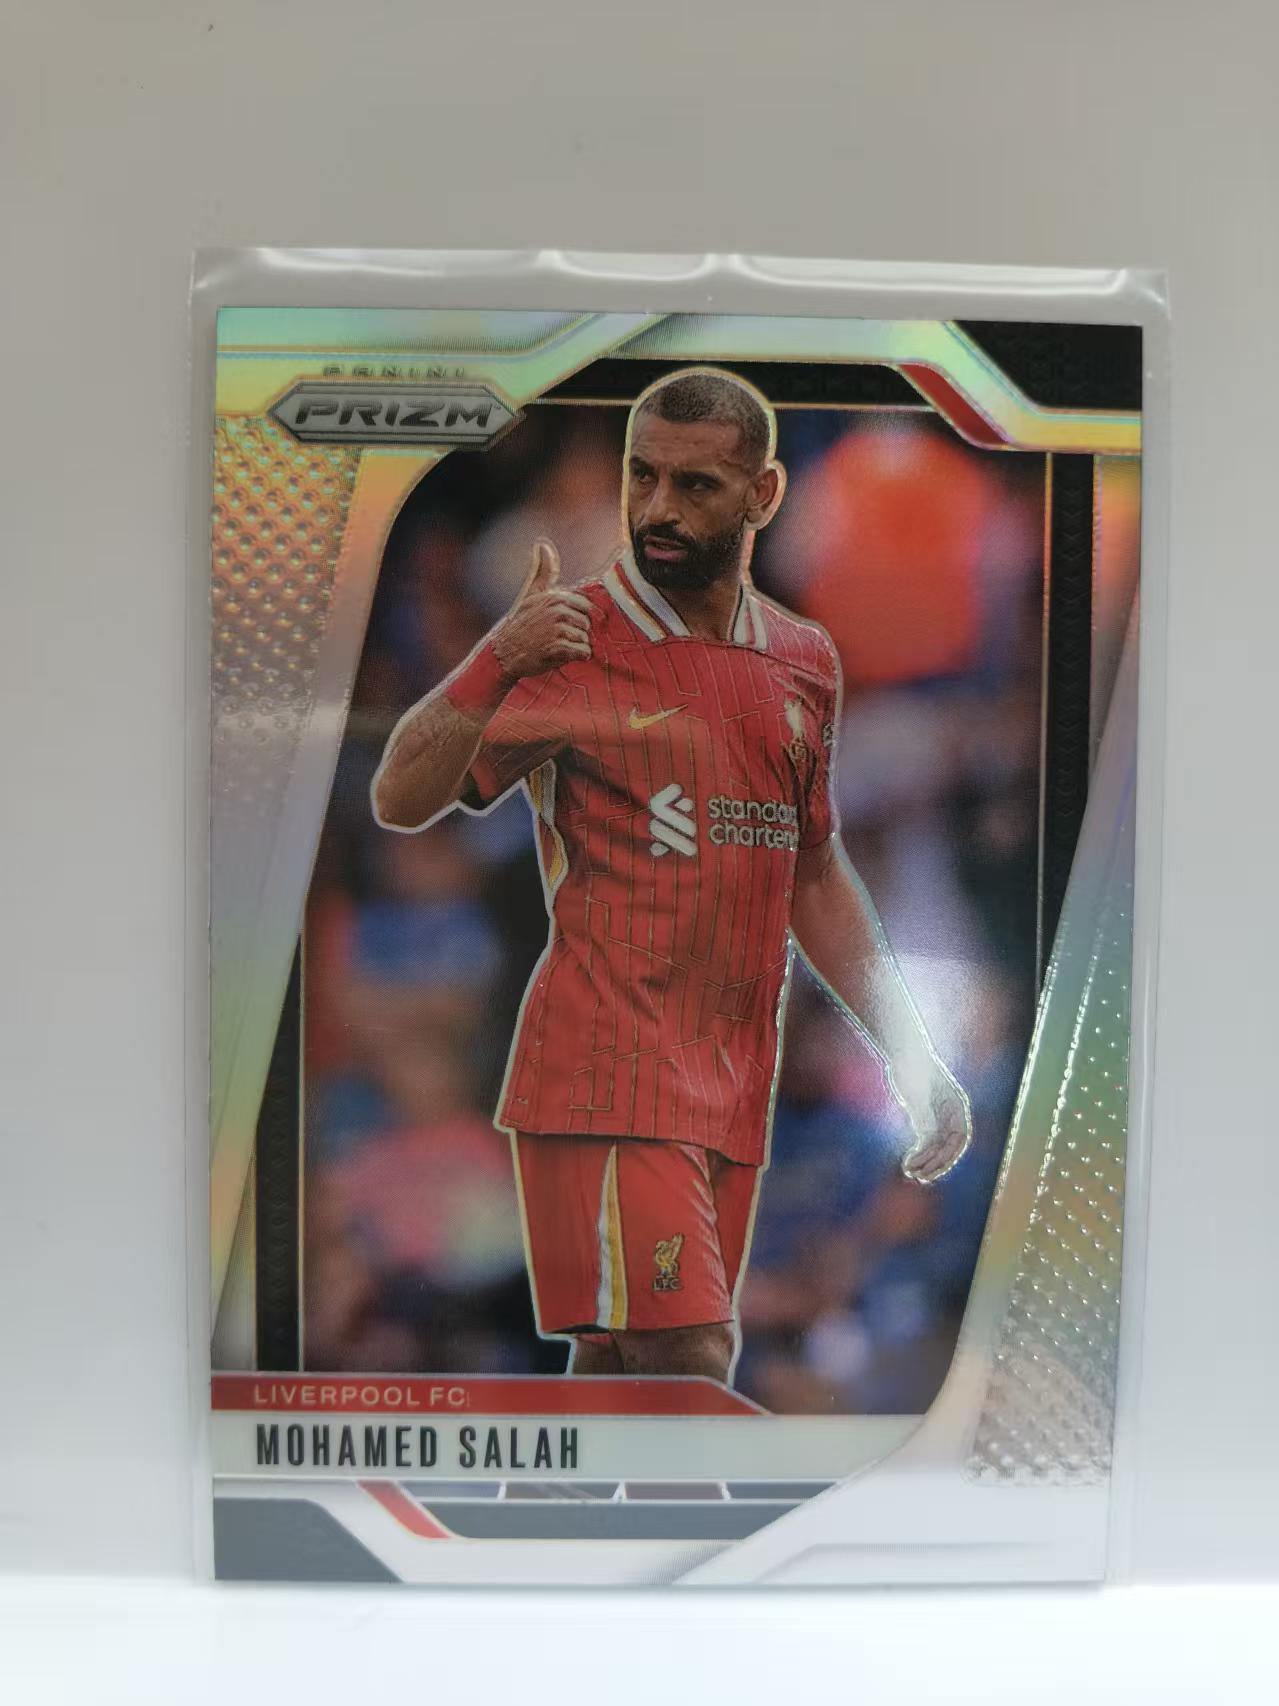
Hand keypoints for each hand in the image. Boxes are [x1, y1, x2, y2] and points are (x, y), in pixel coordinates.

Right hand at [491, 539, 592, 680]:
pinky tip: (563, 656)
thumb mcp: (530, 593)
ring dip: (576, 646)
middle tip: (557, 637)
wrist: (503, 653)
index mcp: (554, 597)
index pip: (585, 606)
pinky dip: (578, 657)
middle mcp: (556, 611)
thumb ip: (542, 570)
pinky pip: (583, 652)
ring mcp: (556, 630)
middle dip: (577, 632)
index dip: (578, 617)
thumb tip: (542, 544)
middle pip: (587, 623)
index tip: (563, 624)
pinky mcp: (556, 649)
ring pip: (586, 638)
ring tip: (557, 646)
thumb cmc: (520, 623)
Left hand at [891, 1062, 972, 1184]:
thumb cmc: (913, 1068)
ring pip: (937, 1147)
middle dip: (937, 1163)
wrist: (903, 1054)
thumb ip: (924, 1116)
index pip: (960, 1138)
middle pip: (950, 1146)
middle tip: (921, 1176)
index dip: (949, 1155)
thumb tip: (928, 1142)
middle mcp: (951, 1114)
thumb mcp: (917, 1092)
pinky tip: (908, 1163)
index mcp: (956, 1106)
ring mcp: (938, 1118)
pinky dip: (918, 1154)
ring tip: (910, 1173)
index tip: (933, 1166)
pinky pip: (926, 1142)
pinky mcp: (925, 1120)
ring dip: (926, 1162)